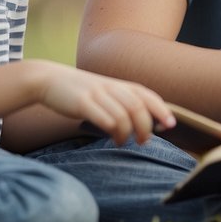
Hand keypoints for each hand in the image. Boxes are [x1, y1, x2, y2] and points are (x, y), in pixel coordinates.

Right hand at [36, 61, 173, 144]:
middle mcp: (110, 87)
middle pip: (138, 106)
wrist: (49, 79)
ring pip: (122, 114)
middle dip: (146, 126)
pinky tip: (110, 135)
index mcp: (118, 84)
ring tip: (122, 142)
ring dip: (127, 133)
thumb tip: (145, 126)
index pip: (146, 95)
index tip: (171, 124)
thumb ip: (122, 103)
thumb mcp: (104, 92)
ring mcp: (96, 94)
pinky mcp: (81, 103)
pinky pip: (102, 117)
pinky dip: (111, 128)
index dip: (161, 109)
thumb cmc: (80, 91)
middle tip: (143, 141)